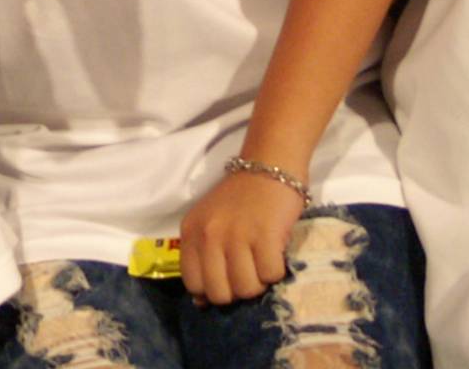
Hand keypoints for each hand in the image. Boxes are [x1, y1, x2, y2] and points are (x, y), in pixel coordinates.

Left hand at [178, 166, 304, 304]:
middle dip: (237, 291)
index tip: (227, 279)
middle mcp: (209, 235)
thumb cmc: (240, 199)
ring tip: (262, 261)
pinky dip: (277, 271)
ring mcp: (236, 235)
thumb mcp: (209, 224)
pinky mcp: (265, 235)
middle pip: (220, 293)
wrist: (269, 166)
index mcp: (190, 232)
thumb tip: (201, 303)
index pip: (193, 284)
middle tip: (248, 271)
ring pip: (246, 289)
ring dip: (259, 282)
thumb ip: (202, 258)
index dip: (212, 290)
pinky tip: (275, 252)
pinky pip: (271, 275)